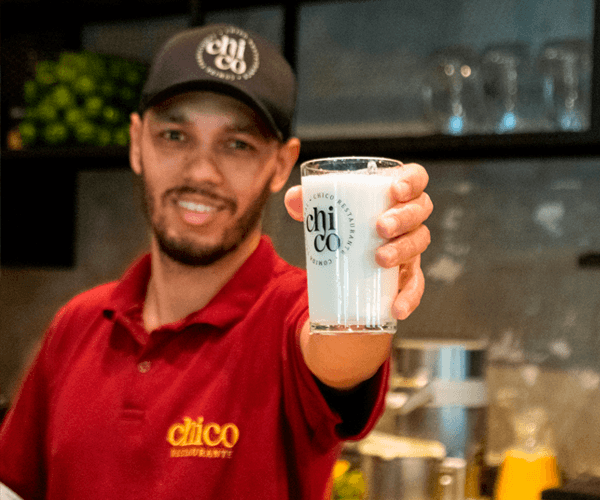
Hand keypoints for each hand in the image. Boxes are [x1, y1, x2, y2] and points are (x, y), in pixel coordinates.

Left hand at [284, 162, 431, 319]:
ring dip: (403, 250)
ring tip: (380, 259)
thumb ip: (307, 200)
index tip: (394, 190)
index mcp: (394, 194)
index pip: (416, 177)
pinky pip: (415, 285)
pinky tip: (396, 308)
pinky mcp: (407, 275)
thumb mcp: (325, 209)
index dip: (412, 181)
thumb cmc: (342, 223)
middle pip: (420, 211)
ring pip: (418, 244)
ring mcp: (411, 246)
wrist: (346, 260)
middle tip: (380, 227)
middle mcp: (410, 218)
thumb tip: (293, 199)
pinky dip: (409, 297)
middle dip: (403, 218)